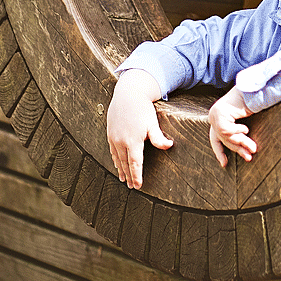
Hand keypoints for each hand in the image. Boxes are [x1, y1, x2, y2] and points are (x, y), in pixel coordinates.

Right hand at [106, 69, 173, 188]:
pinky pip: (112, 151)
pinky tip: (117, 164)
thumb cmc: (142, 108)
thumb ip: (159, 137)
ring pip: (117, 158)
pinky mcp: (110, 133)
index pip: (135, 163)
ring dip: (121, 170)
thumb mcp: (153, 122)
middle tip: (132, 187)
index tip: (138, 186)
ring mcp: (114, 138)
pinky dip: (115, 160)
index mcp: (133, 140)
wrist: (127, 93)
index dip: (136, 176)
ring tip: (124, 180)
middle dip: (129, 176)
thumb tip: (169, 146)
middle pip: (125, 163)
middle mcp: (121, 141)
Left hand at [207, 87, 255, 167]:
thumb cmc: (250, 104)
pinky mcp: (218, 113)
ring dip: (241, 143)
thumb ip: (240, 134)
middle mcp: (214, 118)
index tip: (224, 165)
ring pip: (226, 136)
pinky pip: (227, 130)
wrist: (251, 89)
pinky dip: (237, 131)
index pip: (215, 140)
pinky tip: (246, 128)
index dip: (220, 152)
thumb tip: (248, 153)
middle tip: (250, 157)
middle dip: (237, 149)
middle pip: (224, 140)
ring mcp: (214, 115)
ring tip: (254, 147)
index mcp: (218, 120)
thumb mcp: (244, 124)